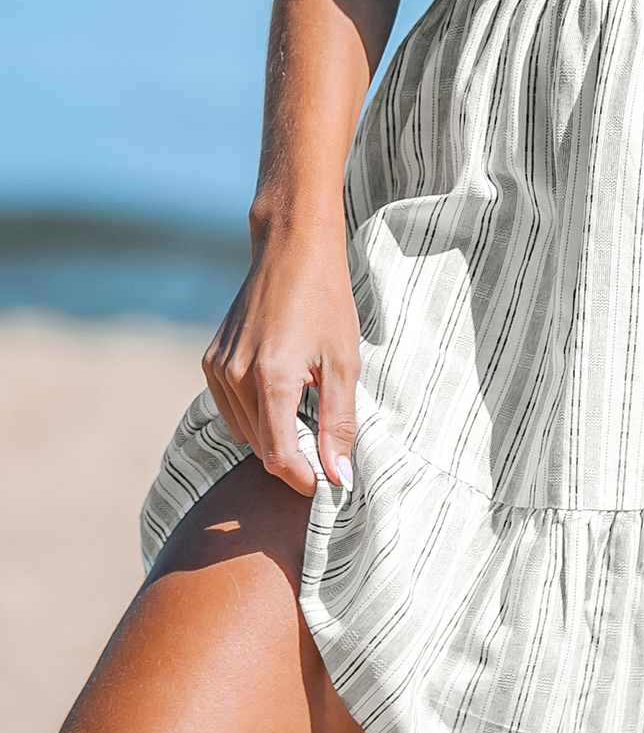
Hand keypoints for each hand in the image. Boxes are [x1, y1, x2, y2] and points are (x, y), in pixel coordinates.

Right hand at [203, 223, 360, 497]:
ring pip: (245, 431)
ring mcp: (217, 368)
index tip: (328, 484)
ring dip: (274, 434)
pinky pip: (232, 408)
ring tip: (307, 405)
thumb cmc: (325, 299)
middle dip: (293, 456)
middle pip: (261, 447)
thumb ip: (339, 422)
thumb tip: (340, 477)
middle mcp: (234, 376)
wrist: (292, 248)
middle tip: (325, 442)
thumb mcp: (344, 361)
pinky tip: (283, 388)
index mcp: (271, 377)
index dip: (304, 479)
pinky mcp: (210, 361)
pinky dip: (256, 413)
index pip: (278, 456)